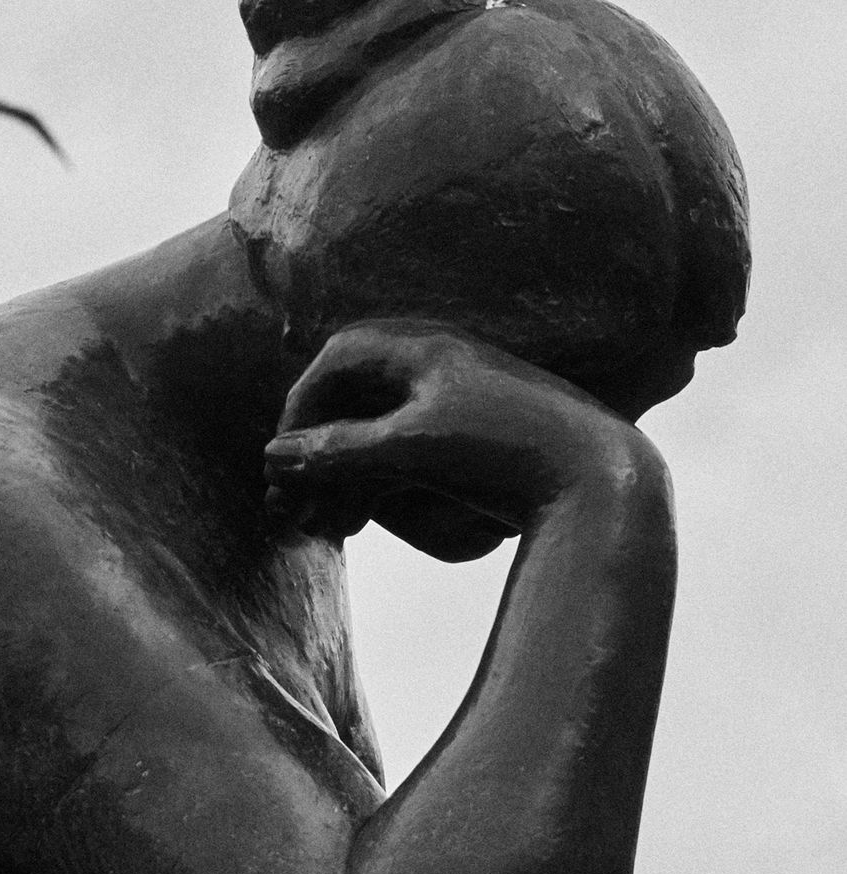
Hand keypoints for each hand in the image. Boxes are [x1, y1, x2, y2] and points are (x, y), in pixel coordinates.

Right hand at [264, 320, 641, 559]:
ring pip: (379, 428)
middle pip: (353, 398)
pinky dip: (381, 480)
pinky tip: (370, 519)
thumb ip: (339, 452)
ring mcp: (460, 395)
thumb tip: (274, 457)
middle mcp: (440, 361)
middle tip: (296, 506)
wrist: (600, 475)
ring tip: (331, 526)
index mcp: (423, 346)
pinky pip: (409, 447)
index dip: (301, 411)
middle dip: (318, 453)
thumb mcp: (411, 450)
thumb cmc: (505, 452)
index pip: (335, 362)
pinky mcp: (478, 432)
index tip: (283, 462)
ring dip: (346, 474)